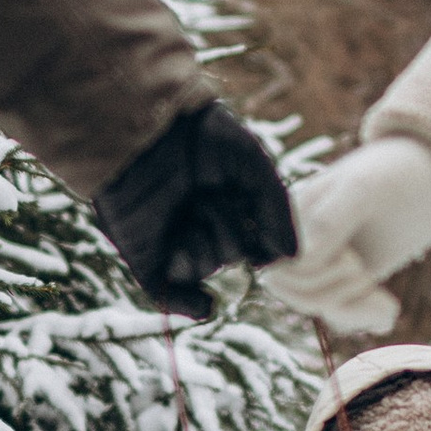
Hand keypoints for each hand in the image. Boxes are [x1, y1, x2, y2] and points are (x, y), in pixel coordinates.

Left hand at [93, 101, 296, 321]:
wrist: (141, 126)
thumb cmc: (199, 136)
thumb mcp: (252, 165)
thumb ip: (276, 209)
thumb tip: (289, 258)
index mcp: (227, 201)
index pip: (256, 236)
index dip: (264, 237)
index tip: (262, 224)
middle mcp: (201, 223)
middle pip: (234, 252)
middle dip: (229, 228)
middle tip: (209, 196)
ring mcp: (172, 240)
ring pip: (206, 267)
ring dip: (205, 242)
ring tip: (190, 209)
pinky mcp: (145, 254)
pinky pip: (168, 293)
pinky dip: (189, 304)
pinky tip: (206, 304)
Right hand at [269, 135, 430, 335]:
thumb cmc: (393, 173)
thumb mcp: (363, 187)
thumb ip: (329, 219)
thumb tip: (300, 259)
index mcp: (291, 217)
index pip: (278, 268)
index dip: (311, 275)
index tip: (350, 256)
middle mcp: (302, 241)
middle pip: (292, 293)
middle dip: (330, 292)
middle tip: (362, 270)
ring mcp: (327, 262)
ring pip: (319, 307)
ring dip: (352, 307)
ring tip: (382, 293)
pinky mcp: (351, 279)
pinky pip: (345, 315)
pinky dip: (368, 319)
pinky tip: (390, 305)